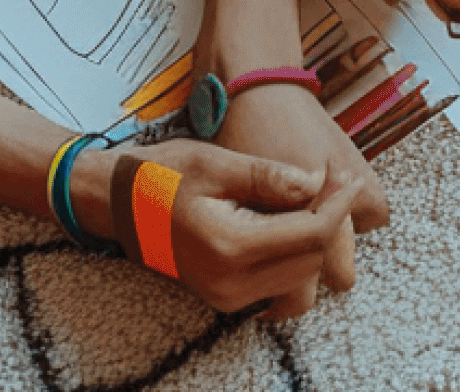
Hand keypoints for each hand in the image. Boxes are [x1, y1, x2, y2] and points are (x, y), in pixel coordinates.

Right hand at [90, 136, 364, 314]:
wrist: (112, 203)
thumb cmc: (159, 175)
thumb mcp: (214, 162)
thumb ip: (267, 176)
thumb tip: (314, 182)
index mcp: (230, 247)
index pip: (310, 235)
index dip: (337, 205)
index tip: (347, 176)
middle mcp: (230, 283)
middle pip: (310, 261)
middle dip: (329, 221)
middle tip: (333, 181)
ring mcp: (225, 296)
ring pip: (298, 278)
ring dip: (314, 240)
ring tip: (313, 198)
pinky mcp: (223, 296)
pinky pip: (276, 284)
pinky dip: (292, 255)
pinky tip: (287, 220)